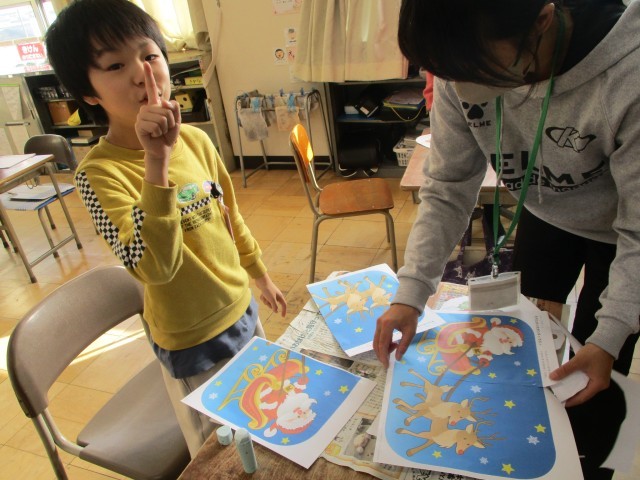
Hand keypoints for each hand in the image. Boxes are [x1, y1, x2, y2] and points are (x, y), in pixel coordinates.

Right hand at [136, 62, 180, 182]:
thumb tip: (166, 101)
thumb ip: (175, 109)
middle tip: (164, 128)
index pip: (152, 89)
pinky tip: (154, 135)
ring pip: (161, 117)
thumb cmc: (168, 135)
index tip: (146, 63)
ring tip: (159, 132)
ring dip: (164, 127)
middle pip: (165, 108)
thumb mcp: (176, 121)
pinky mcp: (139, 126)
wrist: (162, 149)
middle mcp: (146, 109)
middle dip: (170, 120)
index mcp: (155, 105)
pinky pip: (155, 125)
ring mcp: (141, 117)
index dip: (149, 76)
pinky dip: (158, 132)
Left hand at [255, 274, 286, 316]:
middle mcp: (276, 295)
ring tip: (264, 296)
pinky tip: (262, 294)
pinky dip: (263, 298)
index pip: (284, 305)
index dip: (284, 311)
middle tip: (267, 301)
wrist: (262, 281)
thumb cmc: (268, 290)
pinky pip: (265, 299)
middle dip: (269, 304)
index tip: (282, 316)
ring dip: (265, 301)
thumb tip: (276, 311)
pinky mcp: (266, 293)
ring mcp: (271, 294)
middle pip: (274, 305)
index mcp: (280, 296)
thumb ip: (274, 306)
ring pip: (268, 302)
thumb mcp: (272, 299)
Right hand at [374, 303, 419, 367]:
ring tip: (394, 349)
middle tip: (388, 362)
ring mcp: (378, 323)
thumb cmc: (410, 317)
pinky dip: (383, 343)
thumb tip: (397, 358)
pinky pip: (378, 337)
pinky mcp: (379, 324)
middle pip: (376, 344)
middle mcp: (379, 324)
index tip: (387, 365)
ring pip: (376, 341)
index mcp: (387, 325)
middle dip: (381, 355)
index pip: (382, 344)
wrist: (406, 303)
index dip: (383, 356)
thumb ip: (404, 345)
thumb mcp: (410, 332)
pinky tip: (392, 344)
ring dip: (382, 349)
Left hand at [549, 343, 614, 406]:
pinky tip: (567, 380)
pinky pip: (584, 381)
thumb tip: (552, 377)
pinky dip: (576, 381)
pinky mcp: (596, 374)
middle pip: (583, 393)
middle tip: (558, 395)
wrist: (604, 342)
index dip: (571, 401)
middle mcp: (599, 385)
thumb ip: (565, 370)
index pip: (583, 397)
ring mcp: (598, 379)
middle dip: (571, 395)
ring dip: (573, 387)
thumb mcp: (577, 362)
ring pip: (583, 387)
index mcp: (598, 385)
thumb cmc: (593, 353)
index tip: (561, 403)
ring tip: (560, 388)